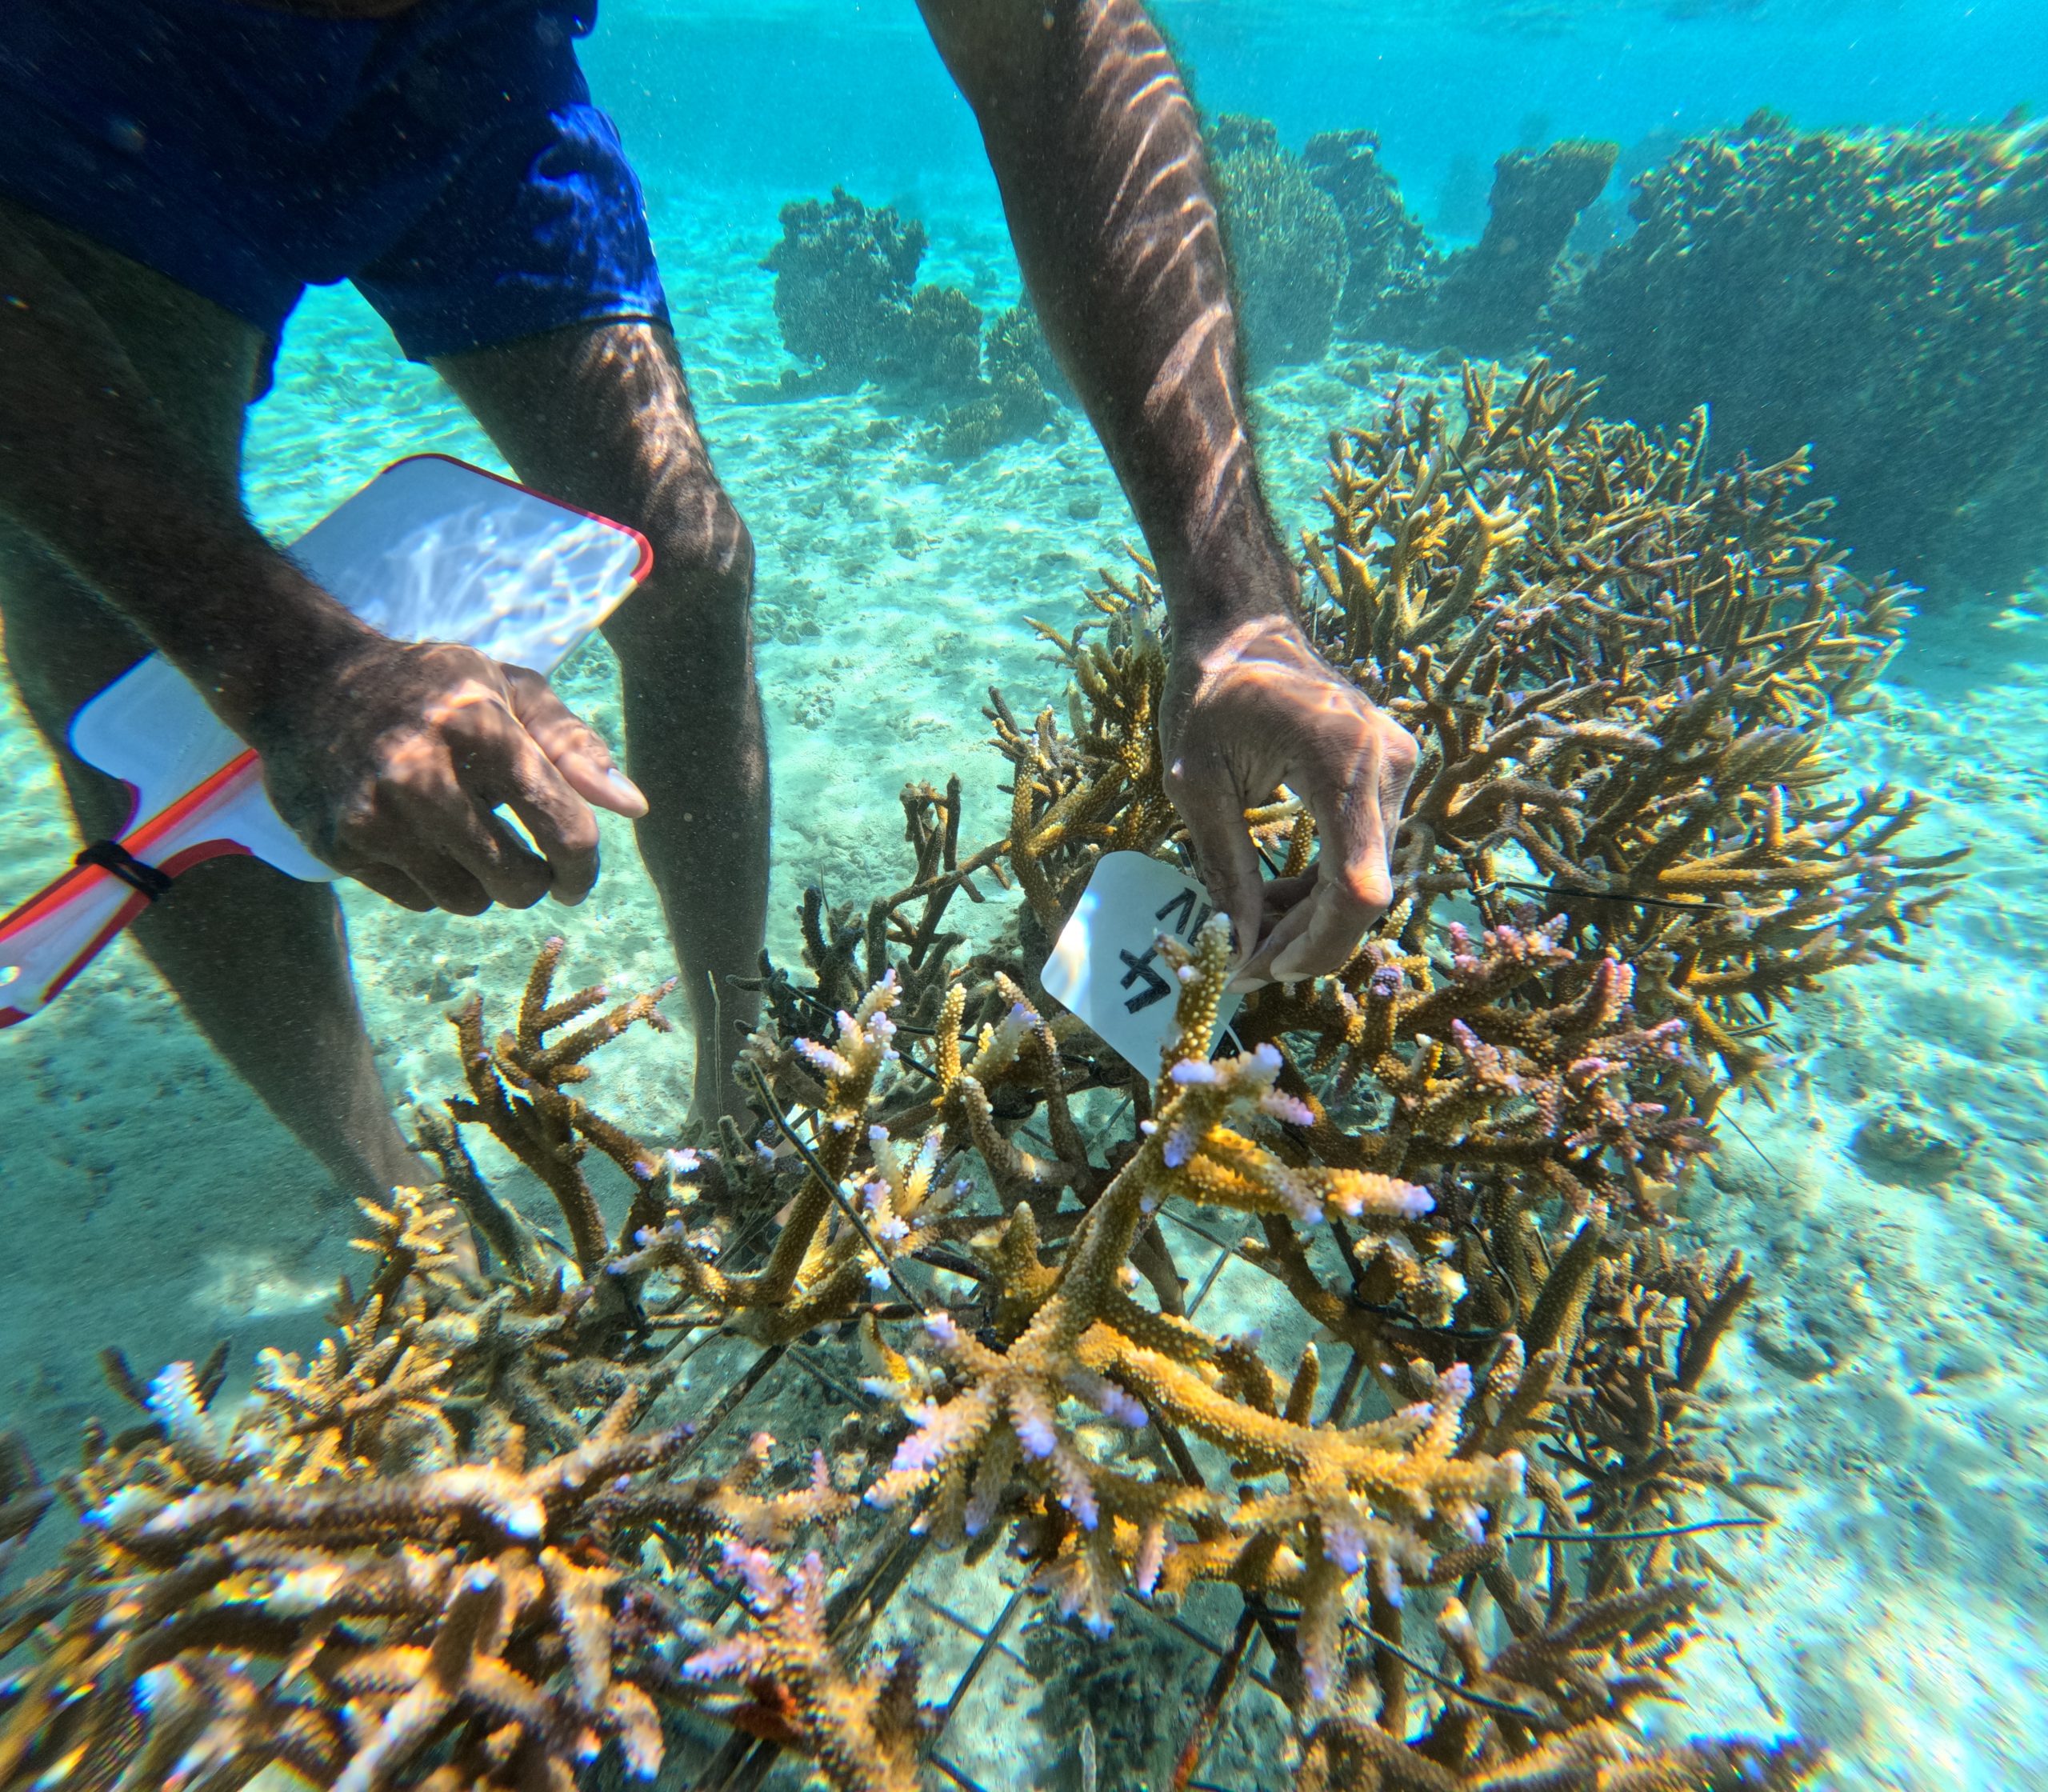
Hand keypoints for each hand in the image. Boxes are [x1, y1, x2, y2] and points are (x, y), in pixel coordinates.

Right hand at [247, 634, 646, 914]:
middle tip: (523, 857)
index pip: (564, 829)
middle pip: (518, 883)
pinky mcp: (340, 847)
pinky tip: (418, 836)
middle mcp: (421, 773)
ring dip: (481, 882)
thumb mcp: (509, 690)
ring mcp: (374, 815)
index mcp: (479, 726)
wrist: (306, 683)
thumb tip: (633, 806)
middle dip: (533, 879)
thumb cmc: (434, 689)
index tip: (577, 874)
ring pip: (469, 902)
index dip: (584, 866)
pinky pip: (420, 902)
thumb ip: (574, 747)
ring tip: (464, 834)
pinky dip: (433, 882)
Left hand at [1162, 614, 1417, 985]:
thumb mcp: (1197, 786)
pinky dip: (1321, 888)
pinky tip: (1274, 901)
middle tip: (1243, 967)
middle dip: (1305, 941)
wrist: (1245, 633)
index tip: (1263, 970)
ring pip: (1367, 879)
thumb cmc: (1210, 696)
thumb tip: (1241, 949)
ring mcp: (1397, 769)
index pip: (1356, 886)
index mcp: (1341, 759)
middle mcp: (1388, 764)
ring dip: (1311, 919)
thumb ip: (1225, 868)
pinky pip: (1363, 854)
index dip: (1316, 945)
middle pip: (1365, 891)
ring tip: (1249, 934)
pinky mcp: (1389, 777)